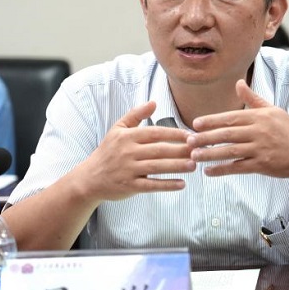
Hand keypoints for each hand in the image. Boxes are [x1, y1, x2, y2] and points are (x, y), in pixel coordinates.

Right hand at [79, 101, 194, 199]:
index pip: (155, 133)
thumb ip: (135, 115)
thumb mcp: (117, 129)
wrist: (89, 178)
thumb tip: (154, 102)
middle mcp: (128, 152)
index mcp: (127, 136)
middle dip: (181, 150)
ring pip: (157, 167)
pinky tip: (182, 184)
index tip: (191, 136)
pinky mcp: (129, 186)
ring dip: (177, 166)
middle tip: (199, 151)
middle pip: (159, 150)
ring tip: (194, 165)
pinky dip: (167, 185)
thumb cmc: (108, 151)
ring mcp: (128, 170)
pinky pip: (151, 185)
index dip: (175, 134)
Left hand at [187, 79, 288, 176]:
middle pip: (227, 134)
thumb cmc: (288, 130)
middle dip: (205, 137)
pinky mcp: (263, 165)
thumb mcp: (273, 110)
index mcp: (259, 116)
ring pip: (230, 151)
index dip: (211, 121)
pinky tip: (209, 171)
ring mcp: (261, 148)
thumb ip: (252, 99)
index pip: (230, 117)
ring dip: (210, 154)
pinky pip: (238, 167)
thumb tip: (238, 82)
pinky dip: (222, 170)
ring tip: (194, 156)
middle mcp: (259, 131)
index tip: (195, 124)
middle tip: (188, 141)